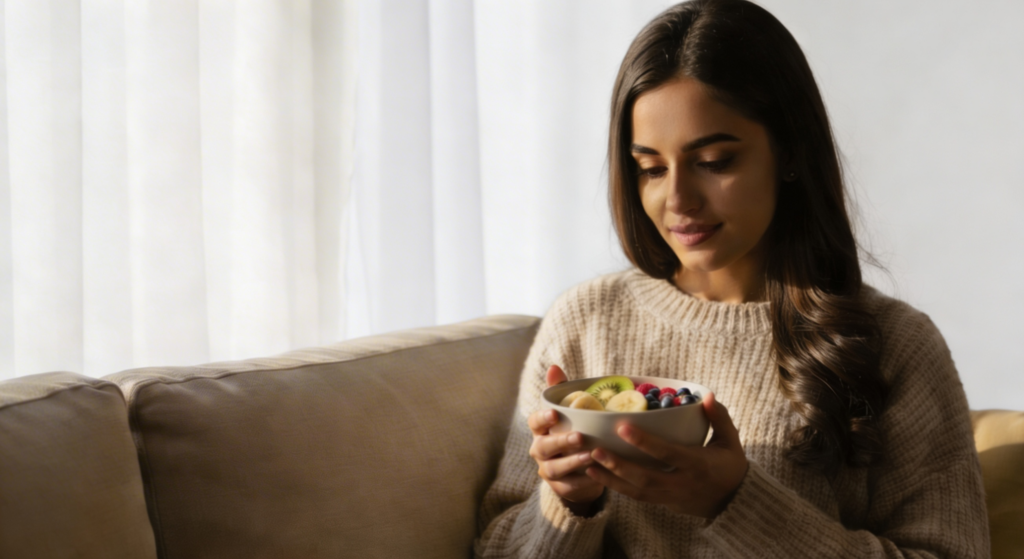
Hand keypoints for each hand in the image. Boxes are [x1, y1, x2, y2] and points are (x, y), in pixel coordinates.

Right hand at [527, 365, 605, 512]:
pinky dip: (581, 482)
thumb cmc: (573, 432)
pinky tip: (595, 477)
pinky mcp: (560, 488)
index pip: (534, 422)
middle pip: (544, 447)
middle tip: (580, 436)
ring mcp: (548, 471)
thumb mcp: (570, 413)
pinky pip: (568, 487)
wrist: (580, 470)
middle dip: (561, 442)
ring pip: (555, 469)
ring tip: (591, 456)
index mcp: (540, 430)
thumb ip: (561, 391)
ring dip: (572, 463)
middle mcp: (540, 450)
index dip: (542, 418)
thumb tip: (554, 366)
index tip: (555, 413)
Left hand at [584, 392, 747, 518]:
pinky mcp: (663, 503)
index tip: (622, 427)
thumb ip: (719, 417)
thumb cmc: (730, 465)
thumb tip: (706, 395)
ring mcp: (671, 497)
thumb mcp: (730, 441)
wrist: (733, 502)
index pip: (668, 453)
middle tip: (594, 449)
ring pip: (636, 490)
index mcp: (698, 464)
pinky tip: (598, 475)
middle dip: (618, 465)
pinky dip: (617, 487)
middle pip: (645, 477)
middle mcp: (681, 483)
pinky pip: (637, 497)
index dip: (645, 442)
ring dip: (610, 478)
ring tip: (588, 463)